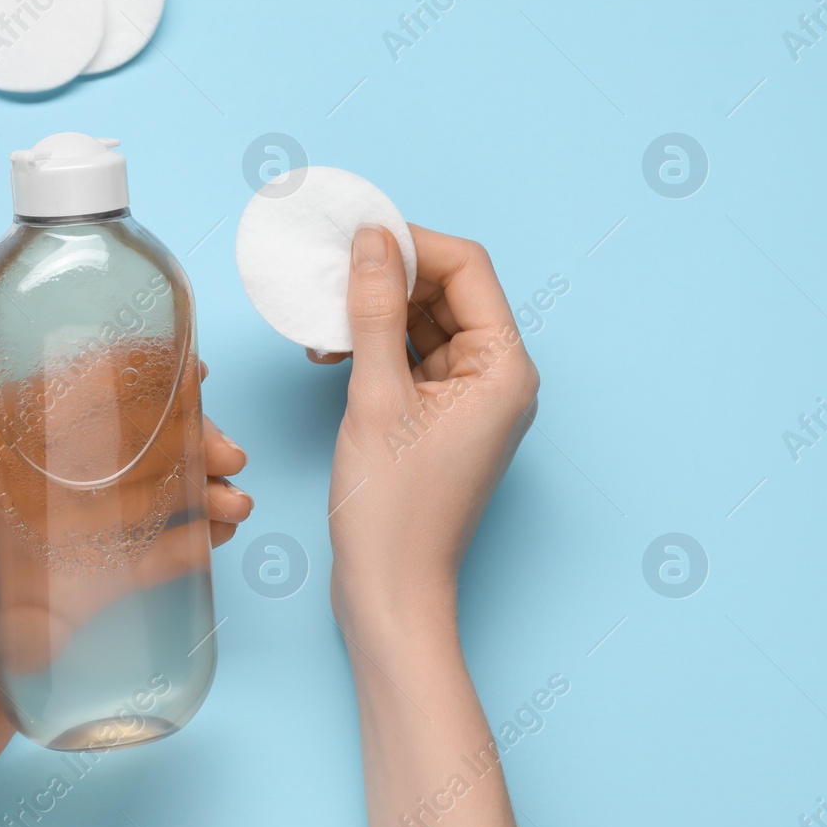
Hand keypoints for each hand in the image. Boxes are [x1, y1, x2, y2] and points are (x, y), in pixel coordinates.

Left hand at [0, 386, 250, 773]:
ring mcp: (69, 546)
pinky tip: (222, 532)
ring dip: (201, 487)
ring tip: (238, 503)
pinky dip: (193, 537)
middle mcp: (37, 502)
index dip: (130, 383)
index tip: (185, 373)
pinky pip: (151, 552)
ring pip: (150, 496)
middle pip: (126, 450)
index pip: (69, 410)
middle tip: (230, 455)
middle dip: (188, 441)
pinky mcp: (92, 590)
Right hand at [314, 224, 538, 644]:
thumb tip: (371, 242)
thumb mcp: (376, 398)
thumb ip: (372, 312)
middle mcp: (499, 377)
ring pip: (425, 322)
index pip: (467, 268)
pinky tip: (331, 353)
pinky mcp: (442, 417)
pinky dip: (374, 346)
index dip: (412, 243)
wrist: (390, 592)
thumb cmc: (393, 510)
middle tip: (329, 272)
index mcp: (504, 367)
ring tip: (322, 321)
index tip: (355, 235)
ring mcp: (471, 399)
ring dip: (374, 312)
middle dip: (388, 277)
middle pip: (448, 291)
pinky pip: (412, 358)